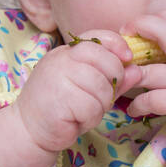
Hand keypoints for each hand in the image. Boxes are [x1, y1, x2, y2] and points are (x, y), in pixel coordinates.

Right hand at [12, 28, 142, 153]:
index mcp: (67, 52)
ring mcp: (57, 77)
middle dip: (113, 81)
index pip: (97, 37)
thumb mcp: (89, 89)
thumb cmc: (61, 108)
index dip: (117, 45)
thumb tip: (137, 70)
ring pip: (101, 86)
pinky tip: (76, 120)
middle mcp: (61, 59)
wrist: (28, 129)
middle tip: (102, 97)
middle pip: (105, 60)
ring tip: (85, 111)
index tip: (128, 59)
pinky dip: (90, 118)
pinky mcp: (58, 99)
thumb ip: (113, 78)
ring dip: (101, 105)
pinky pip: (91, 107)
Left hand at [121, 12, 165, 153]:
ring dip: (130, 76)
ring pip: (146, 71)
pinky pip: (148, 100)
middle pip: (162, 31)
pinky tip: (134, 110)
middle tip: (126, 32)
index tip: (148, 23)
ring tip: (123, 80)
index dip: (162, 17)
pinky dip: (136, 105)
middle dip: (140, 25)